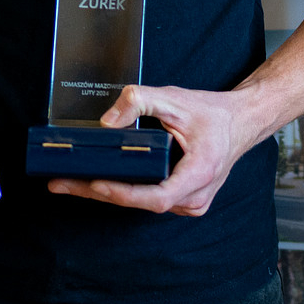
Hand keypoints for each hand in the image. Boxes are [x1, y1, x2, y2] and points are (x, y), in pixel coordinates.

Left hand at [45, 83, 259, 215]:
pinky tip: (96, 183)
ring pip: (142, 205)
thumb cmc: (213, 114)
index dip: (124, 193)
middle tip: (61, 183)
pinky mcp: (183, 201)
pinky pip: (148, 201)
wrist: (241, 122)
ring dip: (106, 194)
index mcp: (198, 174)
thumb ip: (141, 101)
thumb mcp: (175, 99)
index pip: (156, 196)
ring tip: (70, 183)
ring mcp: (190, 203)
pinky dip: (122, 191)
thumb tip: (108, 121)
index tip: (96, 183)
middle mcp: (195, 196)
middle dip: (98, 193)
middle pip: (141, 203)